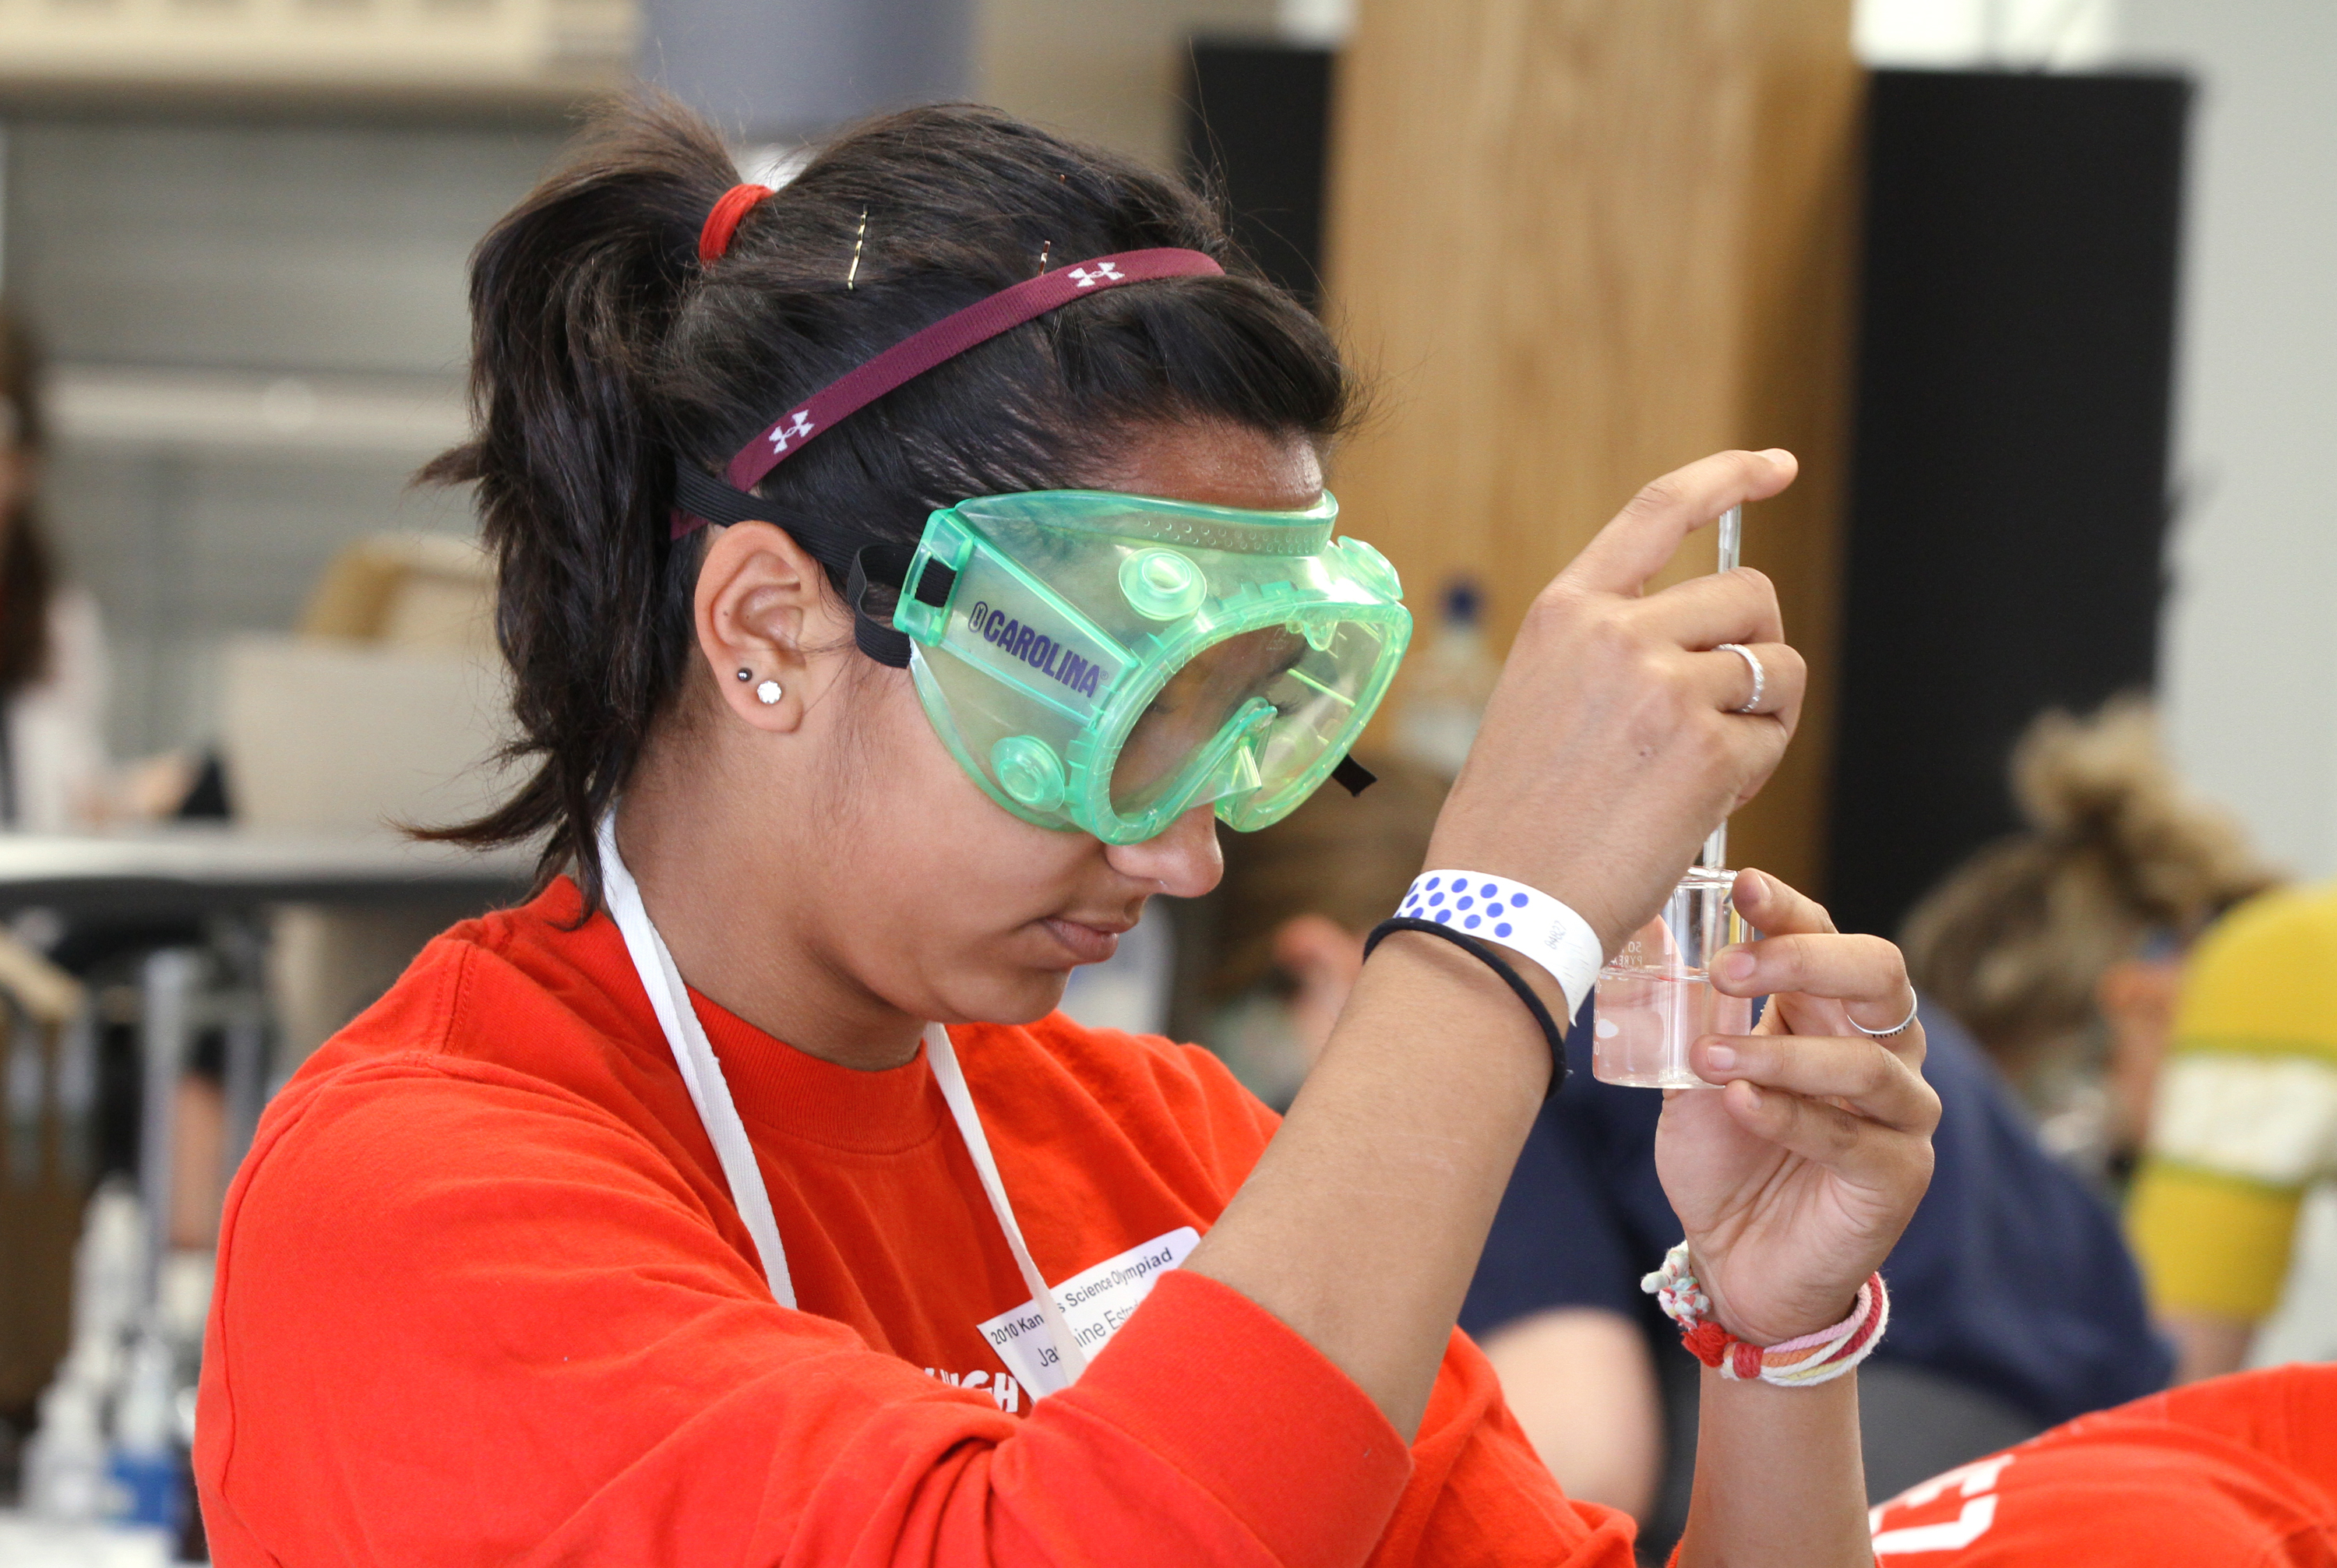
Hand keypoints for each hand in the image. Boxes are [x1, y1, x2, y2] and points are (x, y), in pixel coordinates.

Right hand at [1427, 450, 1806, 954]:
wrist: (1504, 902)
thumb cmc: (1518, 818)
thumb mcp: (1540, 698)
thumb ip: (1612, 650)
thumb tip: (1709, 638)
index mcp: (1567, 612)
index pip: (1660, 510)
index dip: (1729, 476)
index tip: (1775, 465)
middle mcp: (1616, 634)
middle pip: (1746, 596)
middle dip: (1755, 646)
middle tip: (1725, 706)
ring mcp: (1666, 689)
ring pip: (1773, 663)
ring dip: (1765, 707)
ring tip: (1714, 760)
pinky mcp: (1708, 751)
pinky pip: (1773, 732)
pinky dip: (1760, 764)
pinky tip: (1710, 796)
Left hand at [1654, 871, 1938, 1344]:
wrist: (1735, 1260)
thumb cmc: (1723, 1155)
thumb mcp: (1693, 1072)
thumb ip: (1691, 1012)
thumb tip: (1654, 927)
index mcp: (1829, 1011)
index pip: (1827, 936)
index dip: (1788, 909)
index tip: (1741, 885)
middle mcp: (1880, 1050)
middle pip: (1880, 976)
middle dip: (1804, 961)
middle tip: (1729, 969)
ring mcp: (1900, 1114)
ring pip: (1866, 1062)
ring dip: (1781, 1054)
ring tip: (1710, 1061)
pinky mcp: (1899, 1176)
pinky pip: (1853, 1136)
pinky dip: (1791, 1116)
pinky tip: (1740, 1106)